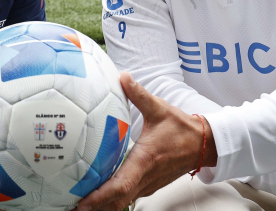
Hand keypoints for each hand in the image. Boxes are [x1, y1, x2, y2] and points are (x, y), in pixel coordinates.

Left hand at [74, 72, 217, 210]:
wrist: (204, 144)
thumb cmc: (182, 128)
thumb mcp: (159, 108)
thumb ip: (138, 94)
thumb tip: (123, 77)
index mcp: (145, 160)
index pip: (120, 184)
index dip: (100, 195)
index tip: (83, 200)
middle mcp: (145, 177)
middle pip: (117, 201)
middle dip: (95, 207)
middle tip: (70, 207)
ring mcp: (148, 184)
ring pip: (123, 202)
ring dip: (102, 206)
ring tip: (79, 206)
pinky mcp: (149, 185)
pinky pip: (128, 197)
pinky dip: (112, 201)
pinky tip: (98, 198)